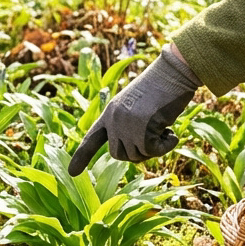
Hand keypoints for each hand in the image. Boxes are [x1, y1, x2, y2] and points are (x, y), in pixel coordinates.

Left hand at [68, 45, 200, 174]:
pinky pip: (154, 152)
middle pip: (119, 155)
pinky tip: (171, 131)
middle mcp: (113, 120)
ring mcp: (126, 126)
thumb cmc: (161, 88)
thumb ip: (128, 127)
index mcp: (109, 113)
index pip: (92, 138)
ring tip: (163, 126)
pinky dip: (167, 145)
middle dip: (137, 153)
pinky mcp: (142, 130)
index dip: (82, 156)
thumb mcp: (137, 106)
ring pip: (138, 156)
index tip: (72, 173)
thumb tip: (134, 156)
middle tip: (154, 137)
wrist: (172, 72)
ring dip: (155, 147)